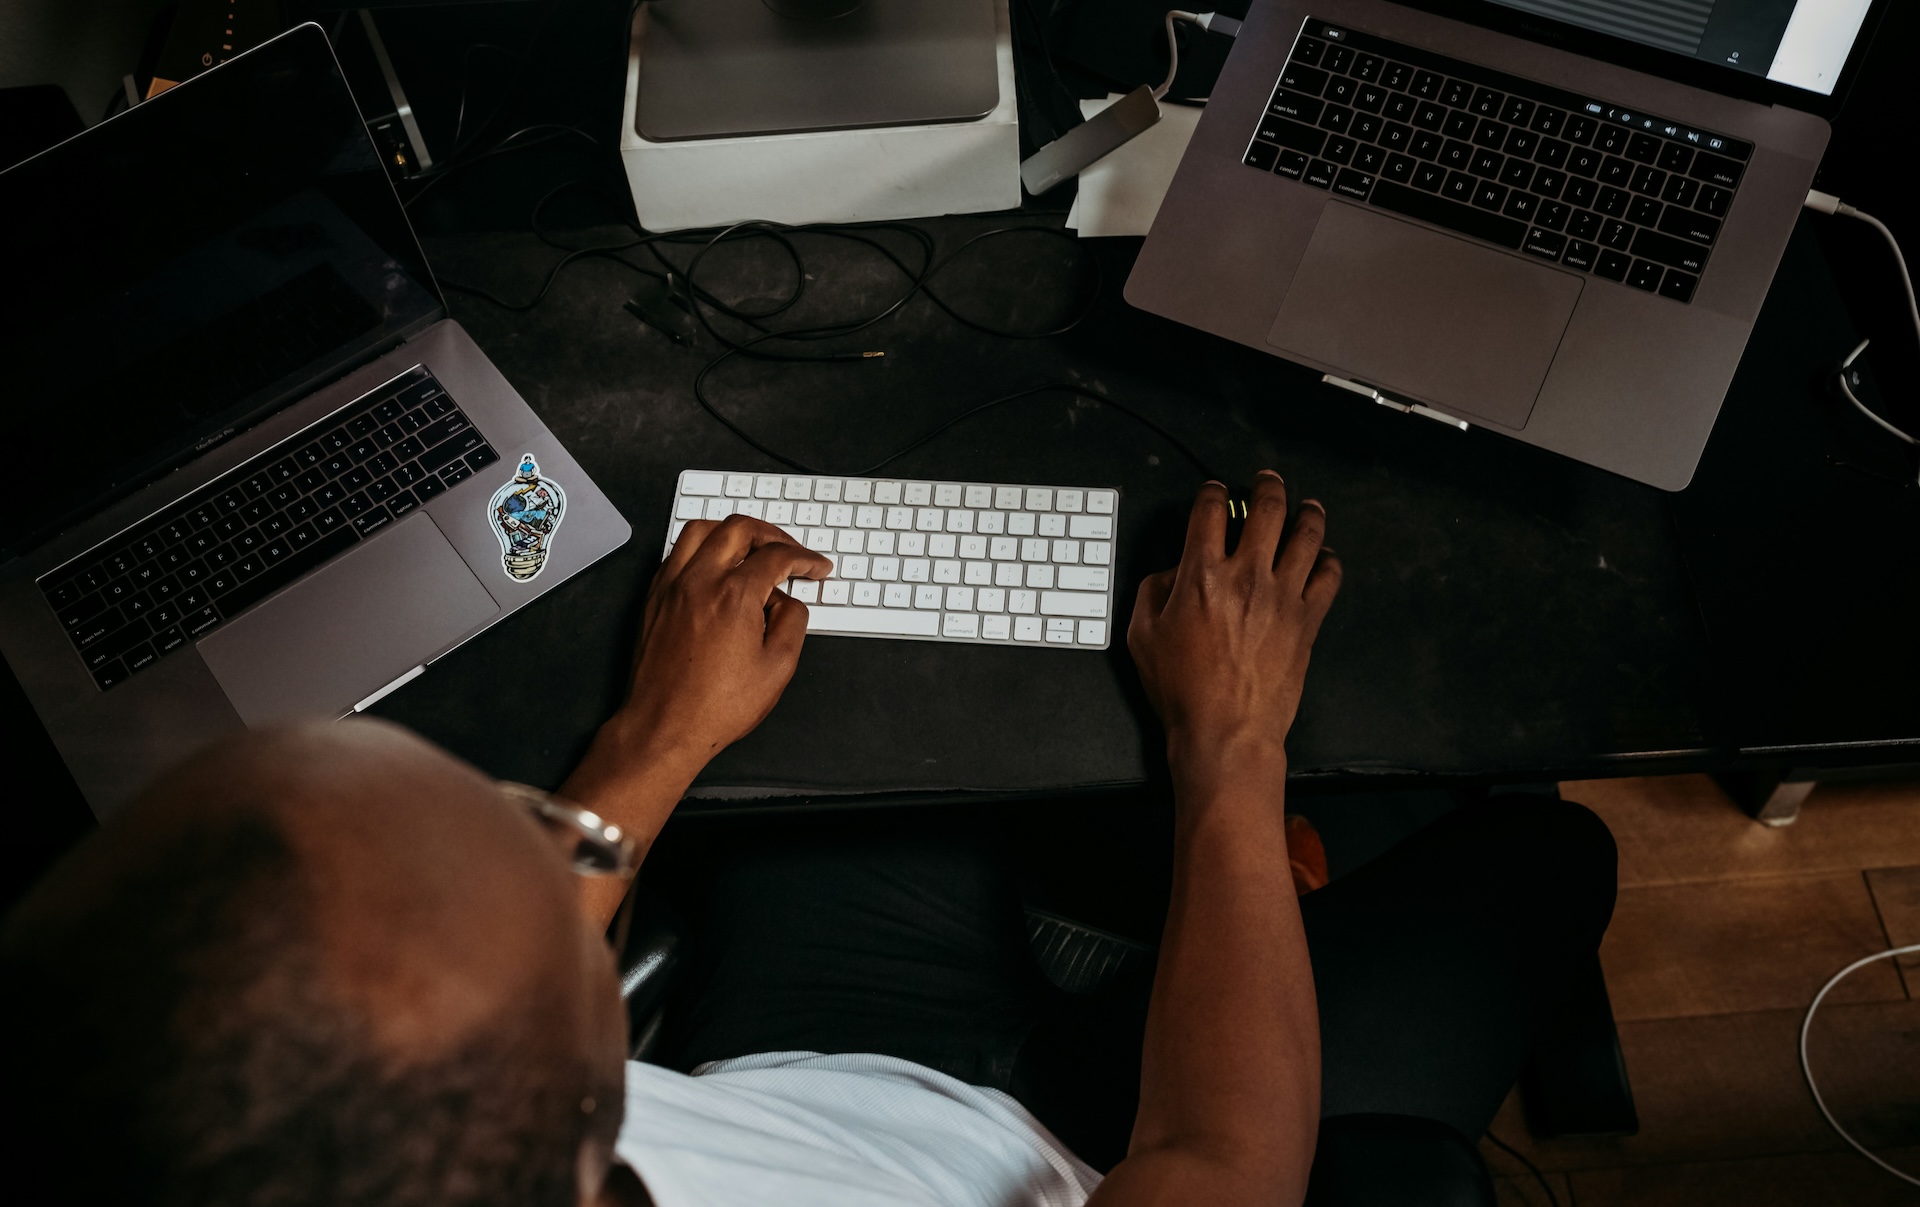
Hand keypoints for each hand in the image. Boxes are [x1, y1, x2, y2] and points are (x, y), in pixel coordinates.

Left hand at [611, 514, 830, 769]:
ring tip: (750, 548)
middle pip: (739, 528)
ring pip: (702, 530)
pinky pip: (677, 552)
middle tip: (788, 551)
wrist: (664, 727)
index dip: (805, 559)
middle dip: (772, 534)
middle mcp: (700, 582)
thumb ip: (793, 622)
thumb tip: (790, 601)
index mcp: (734, 595)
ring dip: (732, 532)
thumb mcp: (777, 668)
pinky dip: (702, 548)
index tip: (815, 567)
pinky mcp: (654, 598)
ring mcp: (672, 587)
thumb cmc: (714, 706)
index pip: (777, 556)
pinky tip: (714, 566)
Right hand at [1127, 473, 1340, 783]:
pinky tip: (1324, 557)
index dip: (1212, 491)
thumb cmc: (1183, 690)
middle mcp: (1246, 576)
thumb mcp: (1141, 636)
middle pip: (1267, 508)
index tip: (1214, 490)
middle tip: (1267, 480)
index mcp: (1201, 574)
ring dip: (1308, 513)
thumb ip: (1153, 592)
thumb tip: (1172, 573)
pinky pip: (1329, 577)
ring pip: (1307, 535)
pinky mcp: (1307, 620)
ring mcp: (1282, 596)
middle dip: (1267, 485)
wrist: (1225, 730)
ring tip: (1307, 507)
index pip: (1210, 510)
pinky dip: (1330, 560)